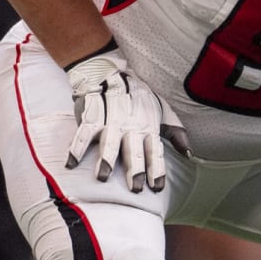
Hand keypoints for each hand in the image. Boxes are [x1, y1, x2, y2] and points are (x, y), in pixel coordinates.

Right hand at [65, 43, 191, 191]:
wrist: (110, 72)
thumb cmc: (138, 96)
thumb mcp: (162, 110)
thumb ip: (175, 132)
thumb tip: (189, 154)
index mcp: (148, 126)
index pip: (154, 150)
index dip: (156, 168)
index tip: (157, 187)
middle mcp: (131, 125)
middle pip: (133, 149)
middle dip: (135, 169)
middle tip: (135, 188)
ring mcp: (110, 120)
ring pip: (109, 141)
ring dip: (106, 158)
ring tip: (103, 176)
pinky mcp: (92, 115)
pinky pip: (84, 132)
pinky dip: (77, 147)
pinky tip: (72, 163)